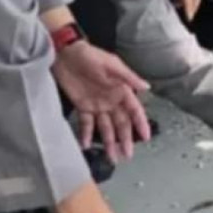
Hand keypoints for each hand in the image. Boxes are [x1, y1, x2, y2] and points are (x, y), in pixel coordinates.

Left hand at [52, 43, 150, 162]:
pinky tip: (87, 146)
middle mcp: (112, 100)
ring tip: (111, 157)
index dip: (140, 123)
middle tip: (127, 155)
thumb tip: (147, 88)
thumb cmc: (91, 56)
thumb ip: (129, 77)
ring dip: (109, 142)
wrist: (65, 54)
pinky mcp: (83, 106)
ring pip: (106, 127)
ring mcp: (97, 105)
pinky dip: (87, 134)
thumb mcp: (112, 65)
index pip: (134, 110)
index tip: (145, 137)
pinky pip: (86, 124)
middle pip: (121, 123)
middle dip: (125, 139)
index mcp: (122, 90)